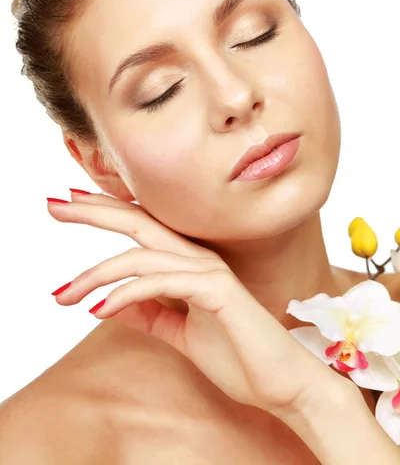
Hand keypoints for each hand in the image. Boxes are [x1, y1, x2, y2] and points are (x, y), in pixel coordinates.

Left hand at [48, 191, 344, 418]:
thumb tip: (111, 303)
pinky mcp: (217, 291)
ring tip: (63, 294)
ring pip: (142, 255)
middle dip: (94, 211)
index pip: (142, 228)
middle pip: (138, 222)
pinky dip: (125, 293)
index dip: (107, 211)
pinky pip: (161, 282)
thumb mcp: (179, 333)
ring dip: (96, 273)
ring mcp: (209, 272)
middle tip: (54, 204)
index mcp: (191, 264)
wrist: (282, 384)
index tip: (70, 203)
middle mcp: (199, 258)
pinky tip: (98, 308)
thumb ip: (150, 314)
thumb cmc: (238, 356)